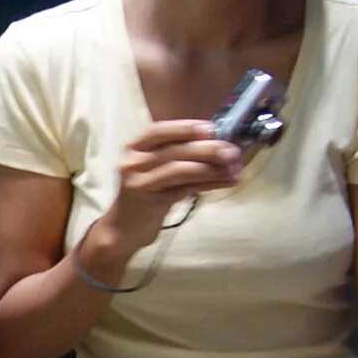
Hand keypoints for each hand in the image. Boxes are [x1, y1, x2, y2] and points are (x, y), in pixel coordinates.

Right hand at [100, 120, 245, 239]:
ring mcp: (140, 183)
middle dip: (207, 149)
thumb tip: (217, 143)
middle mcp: (133, 162)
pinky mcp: (151, 203)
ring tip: (235, 168)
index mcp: (134, 147)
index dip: (185, 128)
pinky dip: (209, 184)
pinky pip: (185, 189)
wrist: (123, 229)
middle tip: (232, 151)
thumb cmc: (144, 194)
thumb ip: (176, 155)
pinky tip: (227, 182)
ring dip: (211, 168)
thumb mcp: (154, 169)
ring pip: (180, 170)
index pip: (159, 130)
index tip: (211, 128)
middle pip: (174, 151)